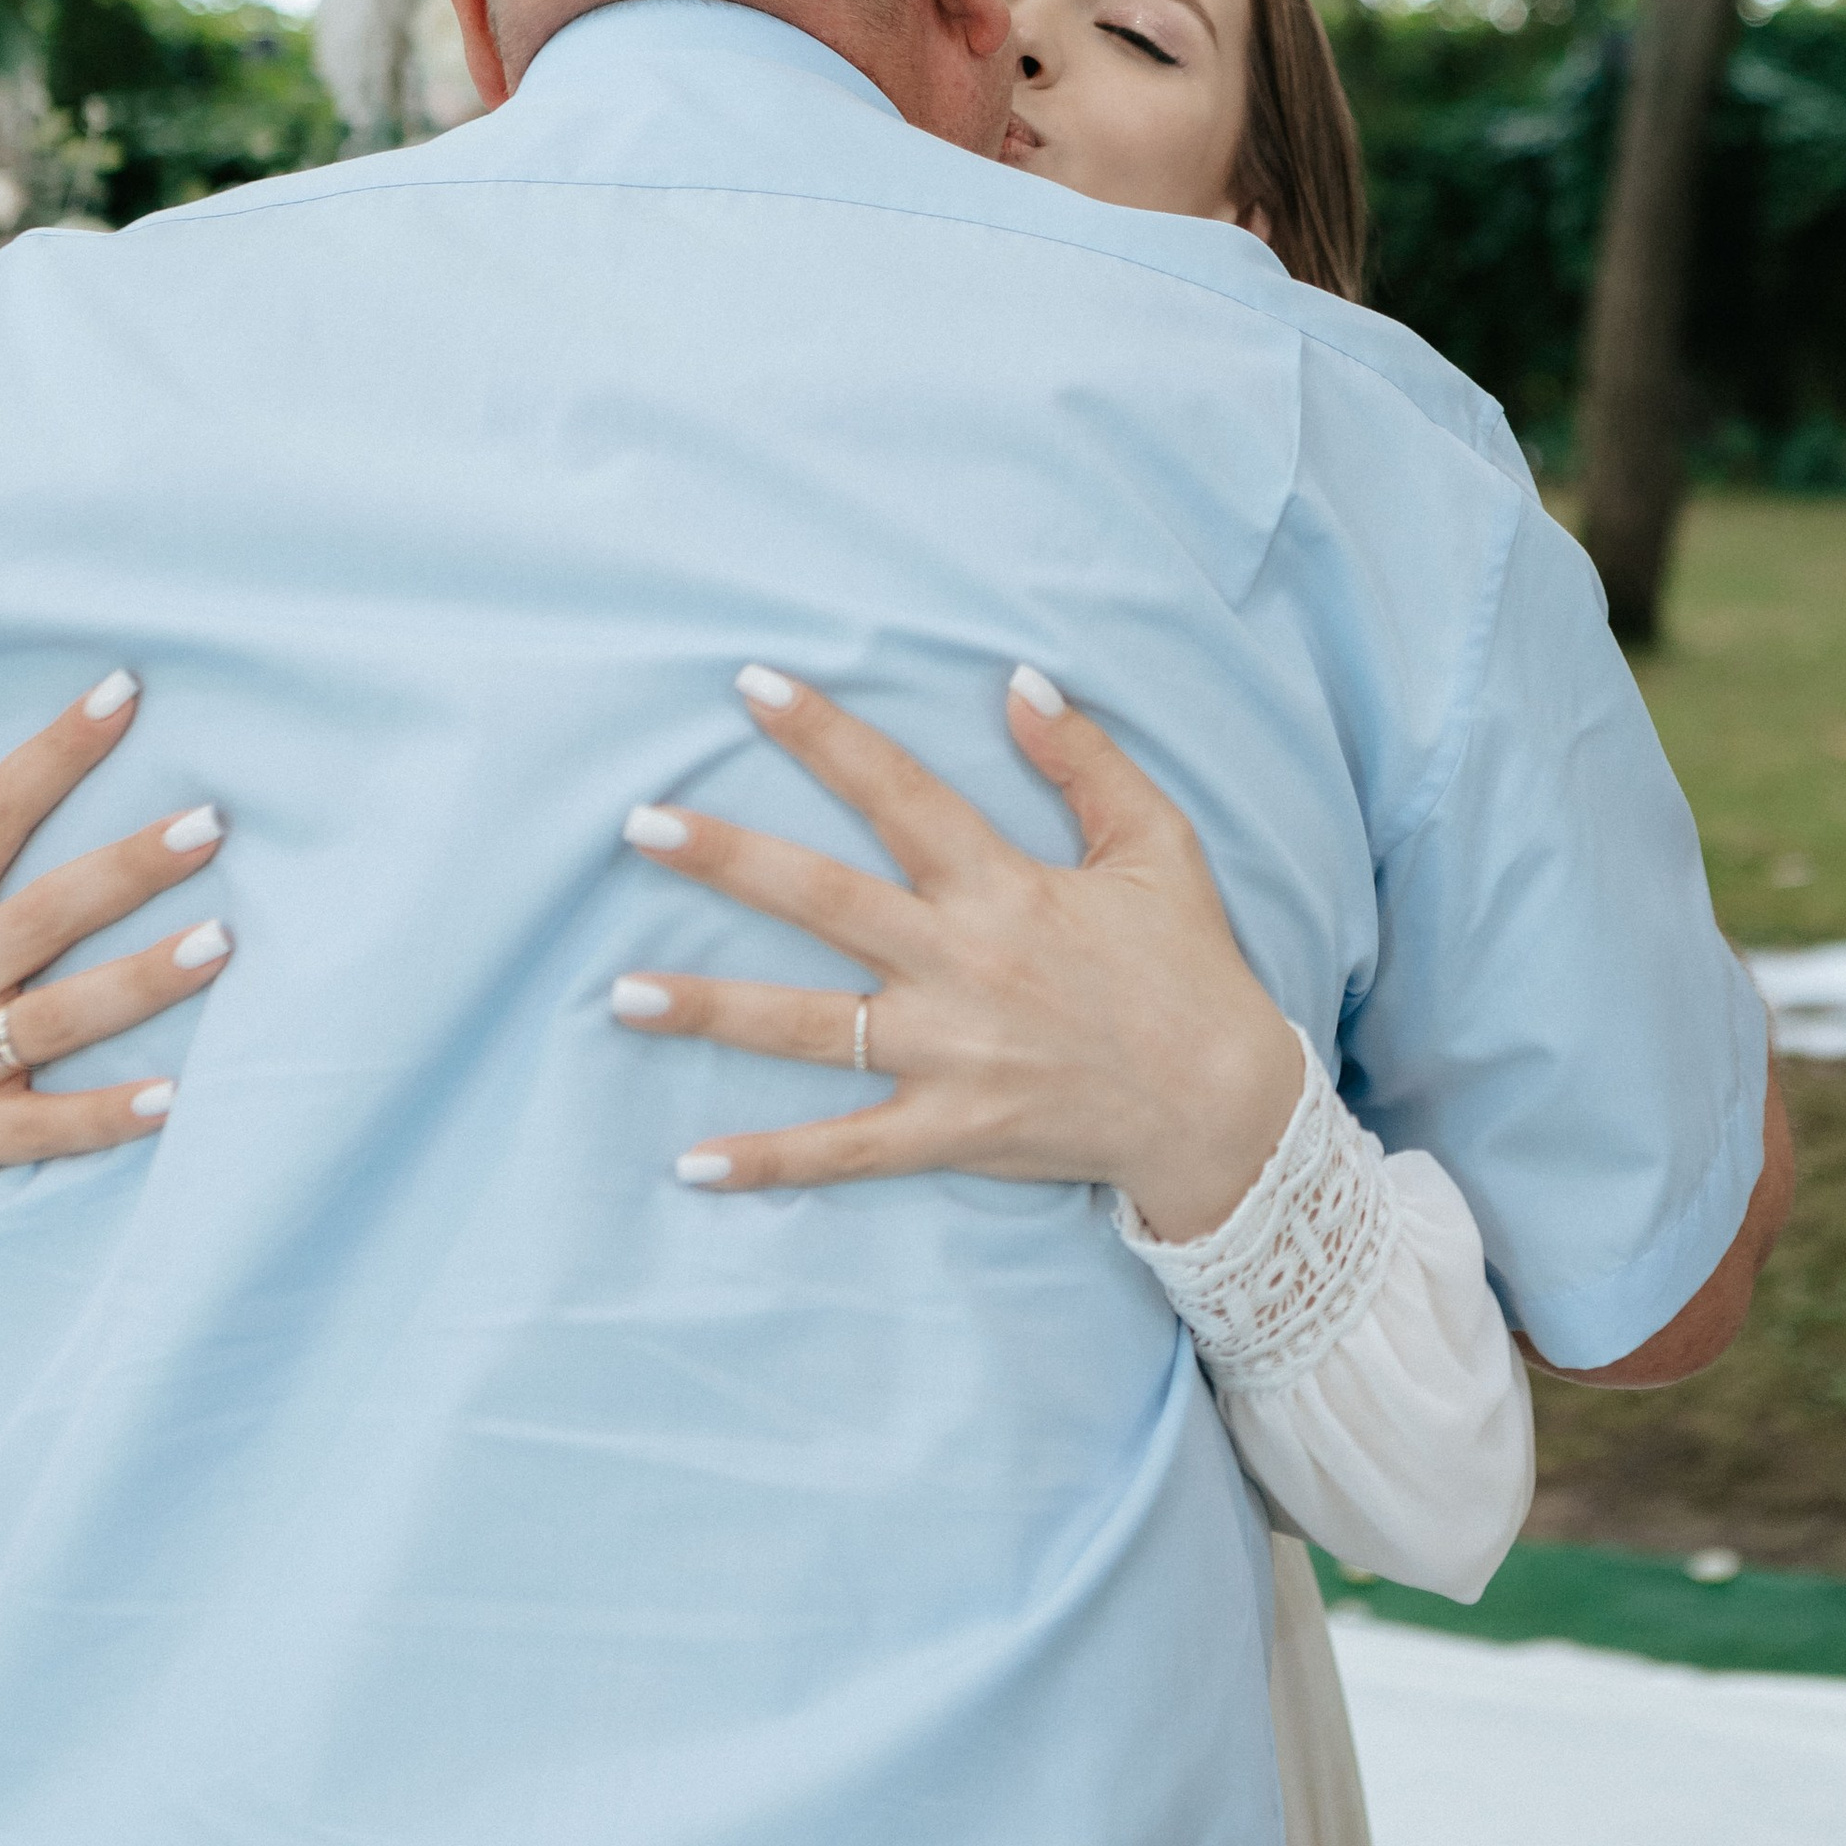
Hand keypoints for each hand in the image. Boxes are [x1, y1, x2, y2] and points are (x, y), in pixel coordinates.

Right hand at [0, 669, 232, 1235]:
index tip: (125, 693)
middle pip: (44, 913)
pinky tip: (174, 1097)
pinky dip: (104, 1118)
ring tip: (222, 941)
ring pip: (58, 1018)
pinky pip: (45, 1128)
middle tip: (210, 823)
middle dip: (127, 868)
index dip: (55, 753)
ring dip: (140, 982)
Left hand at [613, 667, 1306, 1242]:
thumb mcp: (1155, 845)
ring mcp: (946, 1055)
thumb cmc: (1189, 969)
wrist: (1225, 1107)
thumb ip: (1085, 761)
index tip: (752, 686)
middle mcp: (960, 963)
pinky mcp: (948, 1131)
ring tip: (621, 993)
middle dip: (726, 859)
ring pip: (807, 1027)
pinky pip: (845, 1150)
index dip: (823, 734)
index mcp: (1003, 886)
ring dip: (711, 1010)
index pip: (896, 791)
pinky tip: (693, 1164)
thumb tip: (1019, 681)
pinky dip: (771, 1162)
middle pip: (821, 900)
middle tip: (639, 823)